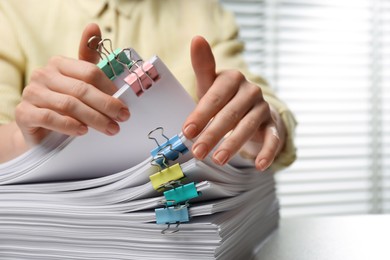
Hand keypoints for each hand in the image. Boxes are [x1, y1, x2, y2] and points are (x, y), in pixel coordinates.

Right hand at [15, 24, 129, 146]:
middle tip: (122, 118)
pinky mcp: (24, 113)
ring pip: (69, 104)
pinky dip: (69, 125)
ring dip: (94, 119)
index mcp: (59, 64)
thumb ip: (89, 62)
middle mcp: (43, 75)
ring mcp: (32, 93)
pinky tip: (83, 132)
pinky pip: (49, 117)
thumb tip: (94, 27)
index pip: (90, 72)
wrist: (39, 130)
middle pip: (82, 89)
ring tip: (110, 129)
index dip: (109, 89)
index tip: (124, 105)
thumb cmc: (64, 104)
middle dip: (106, 105)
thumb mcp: (79, 83)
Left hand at [182, 36, 284, 170]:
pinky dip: (267, 152)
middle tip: (198, 151)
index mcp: (232, 79)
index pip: (215, 97)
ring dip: (233, 144)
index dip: (201, 114)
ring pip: (248, 126)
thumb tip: (197, 38)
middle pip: (229, 114)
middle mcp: (250, 91)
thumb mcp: (211, 85)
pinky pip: (273, 139)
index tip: (187, 131)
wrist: (250, 108)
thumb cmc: (224, 98)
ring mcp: (263, 108)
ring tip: (218, 160)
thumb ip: (203, 66)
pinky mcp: (274, 125)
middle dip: (212, 134)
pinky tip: (259, 165)